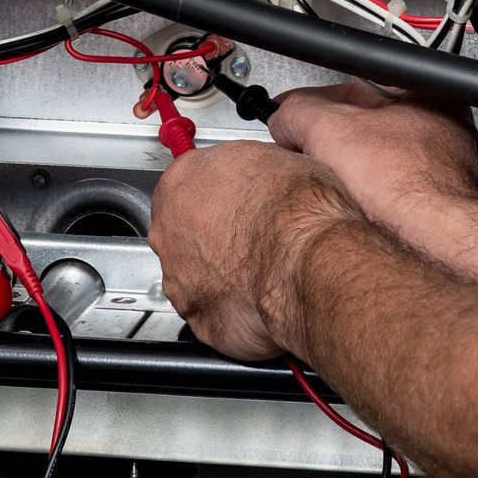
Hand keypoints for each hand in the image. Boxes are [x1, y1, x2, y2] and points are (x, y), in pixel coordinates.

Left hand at [148, 140, 355, 361]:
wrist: (308, 262)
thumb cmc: (295, 210)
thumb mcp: (269, 157)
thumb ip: (240, 170)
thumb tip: (252, 175)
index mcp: (181, 183)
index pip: (182, 185)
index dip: (210, 195)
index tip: (227, 200)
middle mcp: (169, 233)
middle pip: (180, 233)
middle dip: (209, 237)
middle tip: (247, 237)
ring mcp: (180, 280)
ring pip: (192, 277)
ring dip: (218, 275)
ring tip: (257, 269)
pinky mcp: (199, 321)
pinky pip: (211, 314)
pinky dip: (231, 308)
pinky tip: (257, 296)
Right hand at [272, 88, 477, 280]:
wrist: (432, 247)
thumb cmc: (405, 187)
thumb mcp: (329, 130)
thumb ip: (297, 112)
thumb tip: (282, 117)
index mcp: (429, 95)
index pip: (358, 87)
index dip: (317, 104)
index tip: (297, 121)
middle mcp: (445, 130)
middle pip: (368, 125)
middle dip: (333, 139)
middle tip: (310, 154)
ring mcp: (445, 171)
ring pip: (379, 161)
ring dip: (349, 171)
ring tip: (335, 184)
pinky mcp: (438, 207)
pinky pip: (391, 192)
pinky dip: (368, 197)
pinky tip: (356, 207)